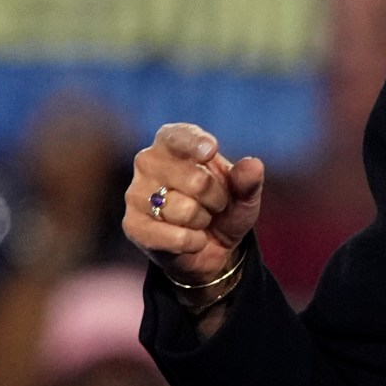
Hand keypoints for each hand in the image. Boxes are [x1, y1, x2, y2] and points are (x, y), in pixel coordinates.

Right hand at [122, 123, 264, 283]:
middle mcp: (148, 161)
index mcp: (172, 143)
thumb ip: (248, 181)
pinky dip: (192, 243)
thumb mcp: (244, 197)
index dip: (194, 143)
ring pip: (184, 210)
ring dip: (202, 221)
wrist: (209, 250)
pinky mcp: (133, 225)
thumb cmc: (224, 211)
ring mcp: (136, 193)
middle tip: (213, 205)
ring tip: (199, 221)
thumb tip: (252, 164)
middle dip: (216, 199)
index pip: (178, 136)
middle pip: (195, 180)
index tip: (210, 152)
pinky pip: (174, 237)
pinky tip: (189, 240)